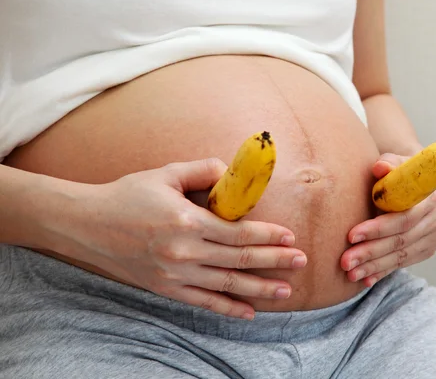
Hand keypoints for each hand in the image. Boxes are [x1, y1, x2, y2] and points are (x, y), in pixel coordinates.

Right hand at [52, 158, 305, 320]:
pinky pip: (203, 302)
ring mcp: (175, 274)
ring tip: (285, 291)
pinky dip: (228, 308)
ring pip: (227, 284)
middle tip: (301, 262)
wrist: (88, 224)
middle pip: (240, 259)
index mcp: (187, 221)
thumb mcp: (165, 174)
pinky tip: (248, 312)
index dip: (268, 235)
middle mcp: (184, 251)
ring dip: (259, 288)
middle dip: (275, 261)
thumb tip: (230, 173)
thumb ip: (202, 170)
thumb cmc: (127, 195)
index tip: (289, 237)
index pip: (239, 232)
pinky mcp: (165, 288)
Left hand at [340, 153, 435, 286]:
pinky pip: (403, 263)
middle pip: (401, 240)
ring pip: (401, 256)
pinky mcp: (428, 249)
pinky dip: (383, 271)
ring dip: (374, 266)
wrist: (416, 179)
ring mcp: (434, 236)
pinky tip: (365, 279)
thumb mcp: (394, 162)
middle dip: (371, 253)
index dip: (378, 229)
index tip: (351, 236)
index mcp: (431, 196)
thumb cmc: (399, 170)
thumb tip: (379, 168)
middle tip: (345, 262)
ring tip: (350, 273)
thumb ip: (387, 164)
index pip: (404, 218)